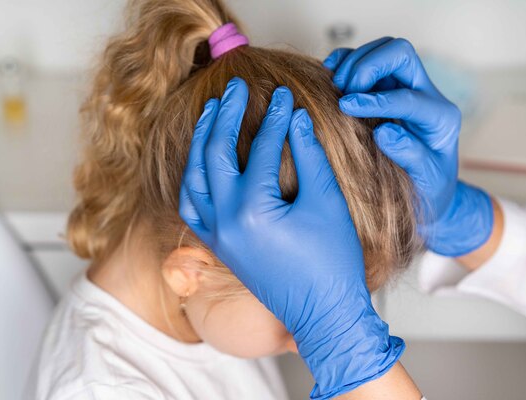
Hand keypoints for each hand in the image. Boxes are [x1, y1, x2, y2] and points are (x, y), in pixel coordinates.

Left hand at [179, 77, 403, 398]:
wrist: (324, 315)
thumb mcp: (326, 202)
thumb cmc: (333, 263)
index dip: (276, 117)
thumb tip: (296, 119)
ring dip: (202, 141)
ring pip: (195, 177)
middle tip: (237, 87)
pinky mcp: (218, 245)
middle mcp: (225, 221)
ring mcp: (217, 235)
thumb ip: (310, 155)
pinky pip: (193, 204)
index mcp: (252, 210)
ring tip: (212, 112)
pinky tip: (203, 160)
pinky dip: (194, 177)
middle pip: (215, 153)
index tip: (284, 95)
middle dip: (226, 115)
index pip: (261, 148)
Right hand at [324, 37, 492, 256]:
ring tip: (335, 87)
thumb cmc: (427, 189)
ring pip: (383, 49)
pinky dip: (346, 59)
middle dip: (367, 65)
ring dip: (354, 62)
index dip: (375, 100)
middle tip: (343, 90)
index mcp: (440, 118)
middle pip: (400, 53)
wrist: (427, 190)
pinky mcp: (386, 84)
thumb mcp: (425, 182)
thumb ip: (410, 156)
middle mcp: (425, 94)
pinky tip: (330, 74)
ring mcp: (405, 85)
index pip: (408, 97)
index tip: (346, 106)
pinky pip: (367, 57)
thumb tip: (384, 132)